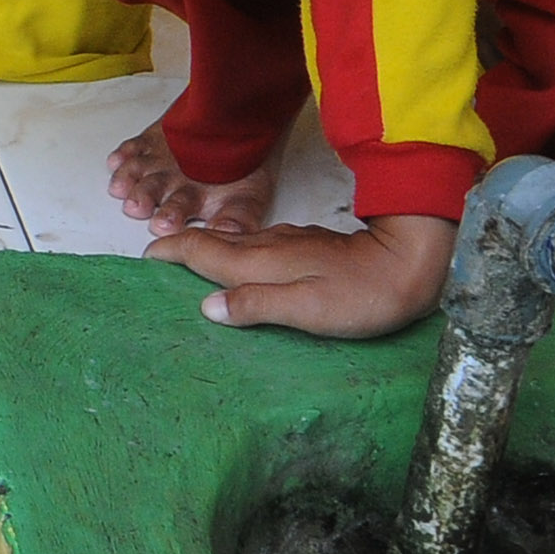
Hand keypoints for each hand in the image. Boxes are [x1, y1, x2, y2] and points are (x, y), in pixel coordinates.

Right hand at [146, 212, 455, 337]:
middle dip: (178, 247)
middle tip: (152, 261)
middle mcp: (268, 247)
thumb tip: (206, 307)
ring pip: (233, 242)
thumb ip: (256, 305)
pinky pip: (254, 247)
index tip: (143, 259)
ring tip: (184, 263)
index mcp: (260, 263)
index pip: (201, 251)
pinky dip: (233, 253)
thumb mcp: (308, 310)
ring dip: (204, 249)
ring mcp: (287, 243)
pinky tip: (239, 265)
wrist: (411, 265)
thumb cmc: (361, 296)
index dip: (169, 252)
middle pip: (211, 243)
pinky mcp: (305, 246)